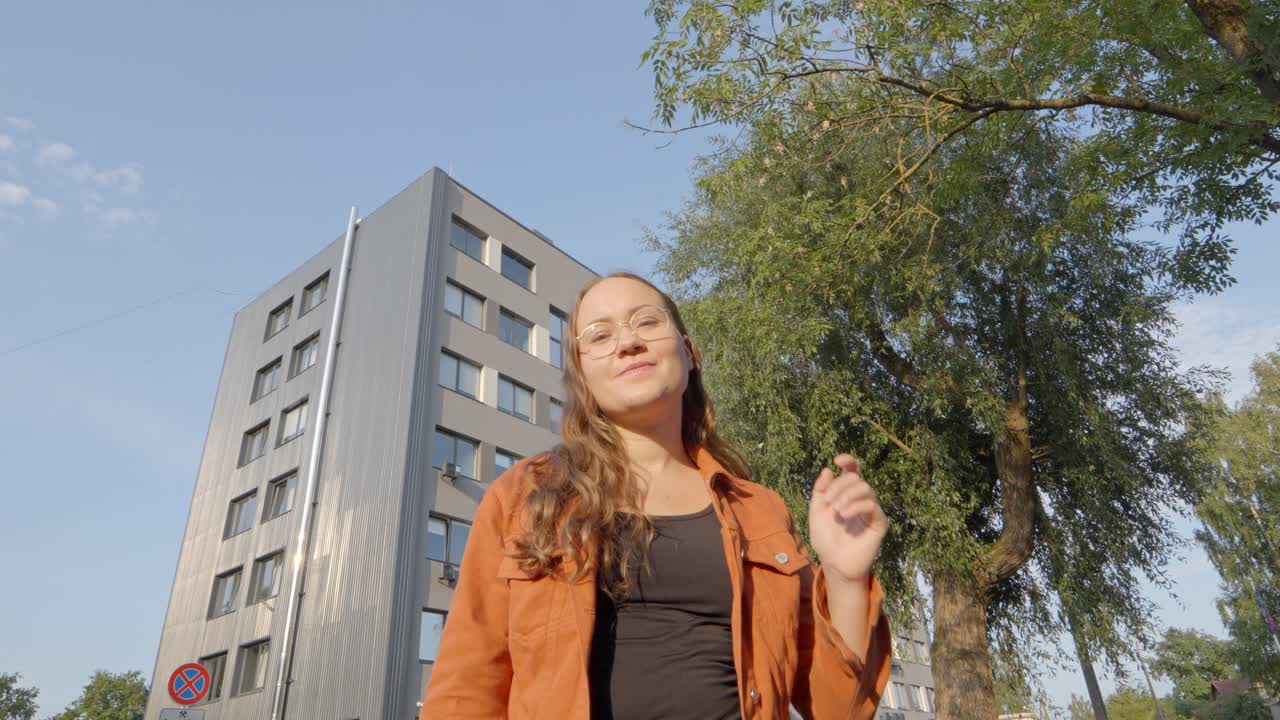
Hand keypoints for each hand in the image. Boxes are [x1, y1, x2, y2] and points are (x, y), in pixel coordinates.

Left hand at [809, 454, 887, 582]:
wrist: (833, 563)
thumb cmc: (825, 538)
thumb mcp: (816, 511)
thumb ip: (820, 490)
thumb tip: (828, 469)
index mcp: (846, 494)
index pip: (853, 471)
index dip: (848, 461)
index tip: (837, 460)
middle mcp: (860, 499)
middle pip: (856, 478)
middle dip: (839, 486)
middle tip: (829, 502)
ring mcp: (871, 510)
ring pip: (865, 488)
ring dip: (847, 495)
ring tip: (836, 510)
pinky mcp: (879, 523)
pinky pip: (872, 505)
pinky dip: (856, 506)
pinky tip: (844, 515)